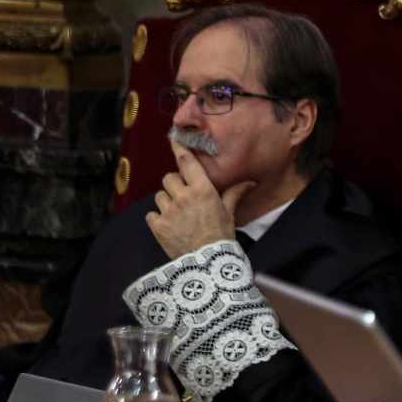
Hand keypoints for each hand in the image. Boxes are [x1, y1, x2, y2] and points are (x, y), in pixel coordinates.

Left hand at [146, 141, 254, 258]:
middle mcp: (183, 197)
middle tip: (184, 196)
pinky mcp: (157, 225)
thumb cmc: (221, 237)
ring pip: (159, 195)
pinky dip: (158, 218)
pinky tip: (169, 226)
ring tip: (177, 214)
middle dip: (175, 184)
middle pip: (169, 178)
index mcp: (202, 191)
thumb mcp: (229, 214)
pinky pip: (151, 214)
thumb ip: (234, 194)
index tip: (173, 138)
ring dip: (166, 201)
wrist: (208, 263)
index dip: (178, 148)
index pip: (186, 162)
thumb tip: (250, 182)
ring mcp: (168, 211)